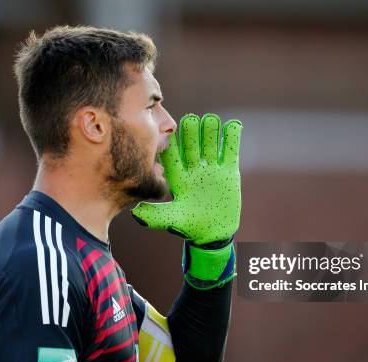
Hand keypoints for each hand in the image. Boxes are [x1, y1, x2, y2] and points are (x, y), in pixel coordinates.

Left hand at [131, 113, 241, 245]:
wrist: (214, 233)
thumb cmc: (190, 227)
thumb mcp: (172, 221)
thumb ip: (155, 216)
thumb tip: (135, 212)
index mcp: (177, 176)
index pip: (171, 155)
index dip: (170, 143)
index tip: (168, 134)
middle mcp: (193, 168)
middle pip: (191, 143)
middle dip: (190, 132)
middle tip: (190, 121)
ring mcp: (211, 167)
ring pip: (209, 141)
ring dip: (210, 129)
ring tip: (210, 121)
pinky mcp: (229, 169)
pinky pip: (230, 149)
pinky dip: (232, 135)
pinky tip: (232, 125)